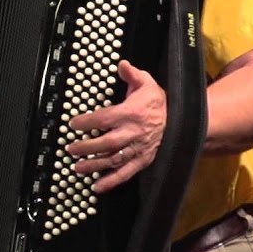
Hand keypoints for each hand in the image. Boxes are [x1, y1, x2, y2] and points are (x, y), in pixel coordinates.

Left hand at [67, 60, 165, 192]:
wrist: (181, 120)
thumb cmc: (158, 102)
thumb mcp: (146, 83)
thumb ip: (132, 74)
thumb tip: (122, 64)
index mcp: (131, 113)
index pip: (104, 118)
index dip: (87, 122)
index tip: (73, 124)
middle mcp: (133, 133)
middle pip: (107, 142)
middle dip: (87, 147)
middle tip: (71, 149)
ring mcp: (138, 149)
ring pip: (114, 160)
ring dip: (95, 165)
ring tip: (77, 168)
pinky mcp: (142, 160)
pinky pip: (126, 173)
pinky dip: (112, 182)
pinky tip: (97, 187)